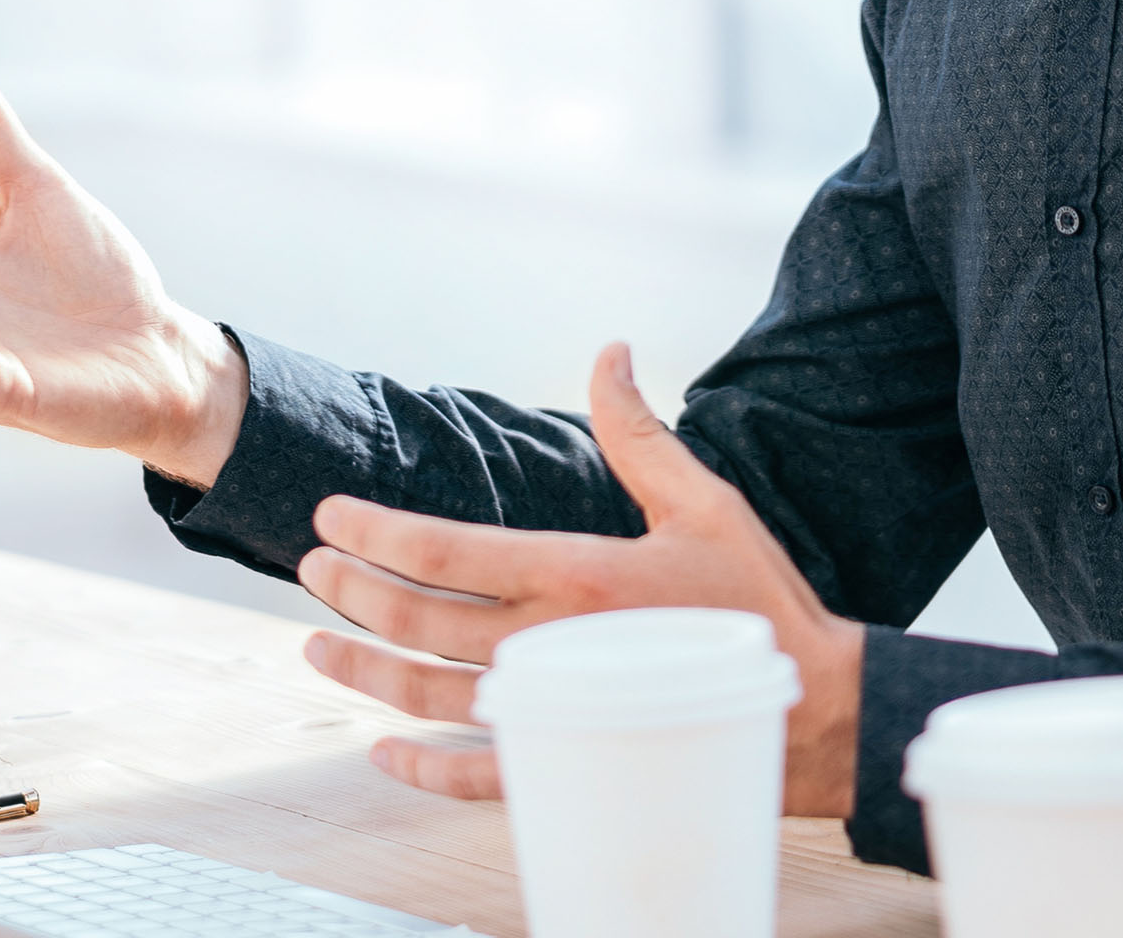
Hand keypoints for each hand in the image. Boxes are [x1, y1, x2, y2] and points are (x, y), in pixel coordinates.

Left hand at [295, 344, 866, 816]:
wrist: (814, 710)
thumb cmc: (761, 602)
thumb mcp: (704, 503)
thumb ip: (638, 431)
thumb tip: (609, 349)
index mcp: (578, 573)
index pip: (442, 551)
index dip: (371, 533)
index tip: (326, 519)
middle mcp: (550, 644)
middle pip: (416, 620)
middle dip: (350, 590)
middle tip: (308, 570)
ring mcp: (553, 710)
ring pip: (427, 695)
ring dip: (362, 672)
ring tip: (316, 647)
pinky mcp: (568, 760)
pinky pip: (475, 773)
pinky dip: (421, 767)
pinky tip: (382, 749)